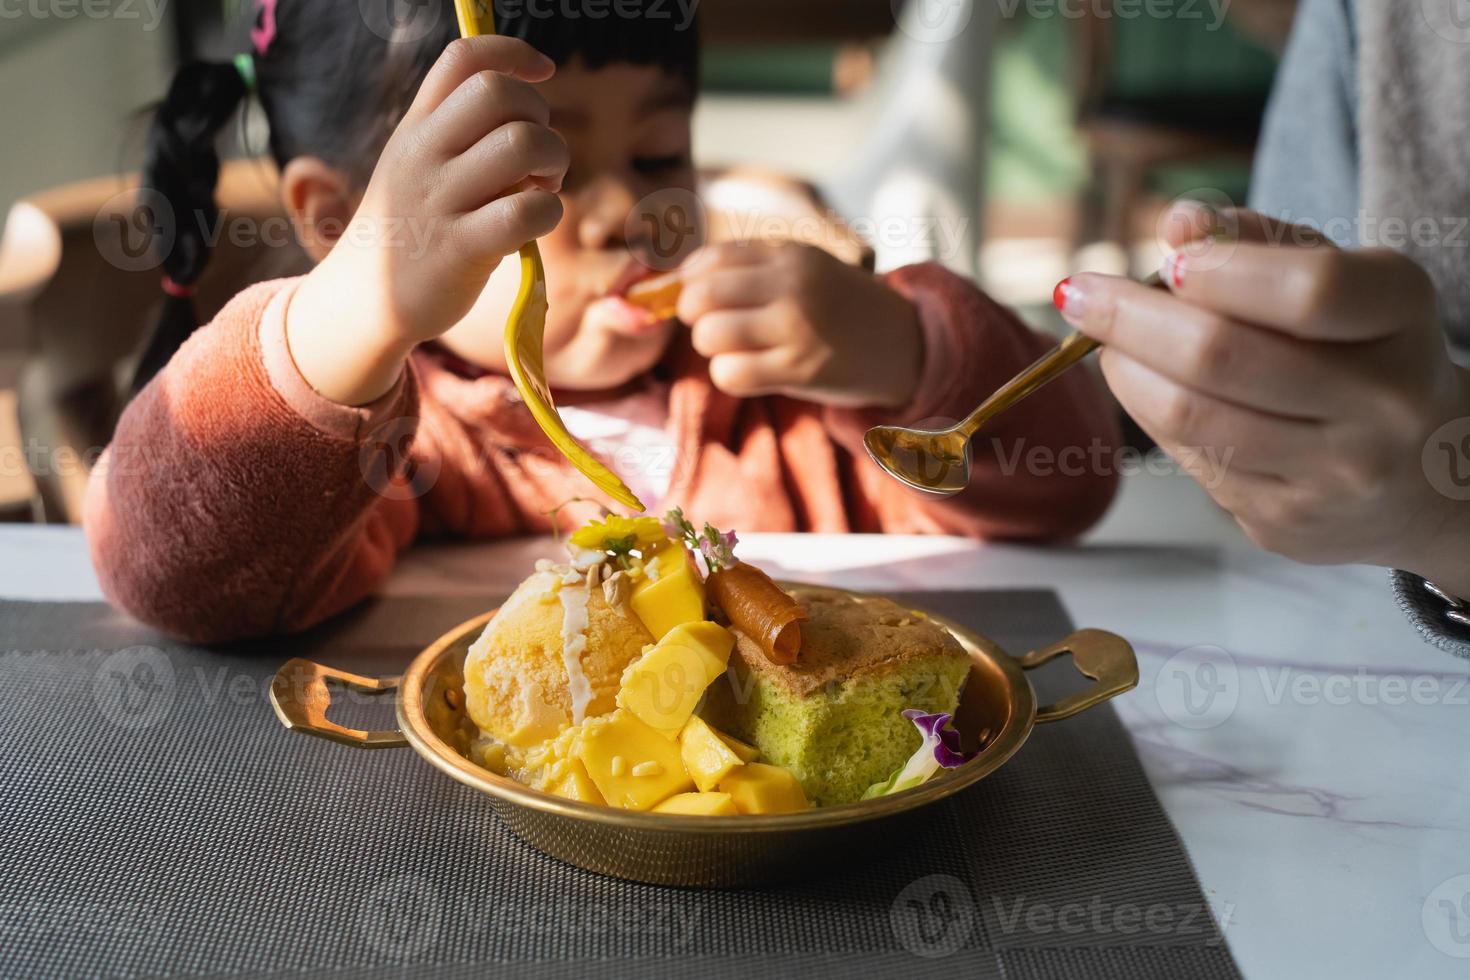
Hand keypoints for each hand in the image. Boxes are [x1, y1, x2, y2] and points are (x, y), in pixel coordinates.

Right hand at [289, 36, 568, 404]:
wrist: (365, 301)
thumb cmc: (410, 228)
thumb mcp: (415, 165)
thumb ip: (457, 130)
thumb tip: (525, 103)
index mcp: (416, 125)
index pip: (463, 57)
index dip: (513, 53)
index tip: (543, 73)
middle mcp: (424, 154)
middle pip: (499, 94)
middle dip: (541, 117)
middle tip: (539, 157)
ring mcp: (440, 201)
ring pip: (522, 145)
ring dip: (553, 163)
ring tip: (540, 189)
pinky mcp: (461, 249)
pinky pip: (526, 210)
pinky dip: (548, 211)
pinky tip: (534, 223)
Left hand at [675, 241, 922, 408]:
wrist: (903, 343)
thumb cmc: (839, 306)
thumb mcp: (804, 267)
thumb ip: (751, 266)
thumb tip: (678, 279)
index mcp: (789, 254)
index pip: (709, 260)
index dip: (690, 282)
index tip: (700, 298)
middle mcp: (792, 285)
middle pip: (701, 299)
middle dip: (696, 317)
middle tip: (716, 327)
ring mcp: (796, 328)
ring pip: (710, 337)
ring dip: (713, 348)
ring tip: (737, 349)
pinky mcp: (799, 370)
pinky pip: (730, 374)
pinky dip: (730, 376)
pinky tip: (751, 372)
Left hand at [1057, 207, 1469, 594]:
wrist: (1428, 475)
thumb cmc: (1366, 353)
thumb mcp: (1341, 278)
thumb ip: (1259, 243)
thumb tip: (1179, 225)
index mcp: (1400, 316)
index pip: (1305, 290)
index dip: (1220, 271)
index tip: (1166, 261)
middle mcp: (1379, 403)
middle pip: (1220, 356)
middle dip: (1128, 317)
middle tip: (1078, 293)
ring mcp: (1333, 473)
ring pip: (1188, 415)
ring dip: (1123, 368)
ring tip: (1101, 338)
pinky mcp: (1284, 520)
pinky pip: (1188, 457)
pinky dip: (1149, 412)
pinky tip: (1143, 385)